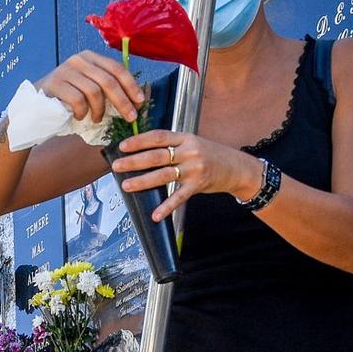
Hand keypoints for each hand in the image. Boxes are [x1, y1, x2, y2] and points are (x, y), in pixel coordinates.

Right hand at [34, 51, 145, 128]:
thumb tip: (136, 101)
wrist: (37, 104)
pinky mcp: (54, 83)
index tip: (140, 102)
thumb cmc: (68, 99)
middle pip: (108, 81)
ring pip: (94, 92)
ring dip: (99, 110)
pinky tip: (80, 116)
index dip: (131, 85)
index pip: (116, 68)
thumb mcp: (89, 88)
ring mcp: (65, 70)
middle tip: (130, 118)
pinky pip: (77, 100)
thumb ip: (107, 88)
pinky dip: (82, 112)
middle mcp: (78, 60)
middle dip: (122, 101)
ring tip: (97, 119)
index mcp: (90, 57)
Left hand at [111, 130, 260, 222]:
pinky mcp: (199, 185)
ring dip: (143, 181)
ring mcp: (194, 168)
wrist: (236, 167)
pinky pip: (179, 197)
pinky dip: (167, 207)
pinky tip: (155, 215)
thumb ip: (172, 145)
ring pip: (164, 175)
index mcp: (185, 137)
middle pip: (157, 156)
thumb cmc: (210, 155)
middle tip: (116, 166)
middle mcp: (189, 151)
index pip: (158, 136)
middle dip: (134, 161)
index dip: (139, 141)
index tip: (122, 146)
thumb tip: (143, 149)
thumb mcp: (192, 143)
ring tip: (126, 185)